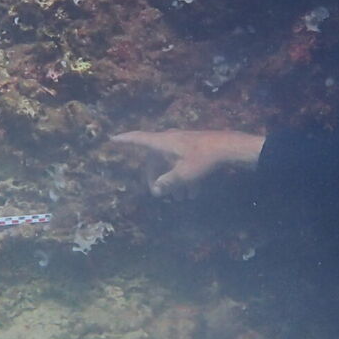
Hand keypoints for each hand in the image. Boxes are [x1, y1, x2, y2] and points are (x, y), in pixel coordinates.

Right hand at [110, 130, 264, 195]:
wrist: (228, 148)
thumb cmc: (201, 159)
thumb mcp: (182, 175)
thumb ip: (166, 183)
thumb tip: (156, 190)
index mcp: (162, 142)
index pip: (138, 139)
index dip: (124, 140)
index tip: (111, 139)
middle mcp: (169, 140)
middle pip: (155, 159)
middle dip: (156, 178)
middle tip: (159, 194)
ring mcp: (182, 143)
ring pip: (170, 163)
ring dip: (173, 181)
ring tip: (181, 199)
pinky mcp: (194, 148)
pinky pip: (182, 163)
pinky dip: (184, 178)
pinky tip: (193, 193)